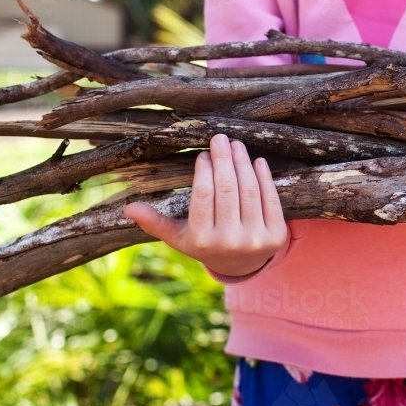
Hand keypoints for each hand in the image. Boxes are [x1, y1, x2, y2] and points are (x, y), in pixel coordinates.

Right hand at [123, 133, 287, 276]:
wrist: (242, 266)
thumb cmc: (204, 243)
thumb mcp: (179, 237)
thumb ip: (155, 223)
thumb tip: (128, 208)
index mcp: (201, 241)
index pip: (203, 196)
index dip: (204, 171)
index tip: (203, 154)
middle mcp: (229, 242)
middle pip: (227, 190)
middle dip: (223, 160)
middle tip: (220, 138)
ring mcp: (255, 240)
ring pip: (249, 191)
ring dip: (243, 163)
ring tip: (236, 146)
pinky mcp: (277, 236)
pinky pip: (271, 199)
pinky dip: (264, 178)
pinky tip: (257, 161)